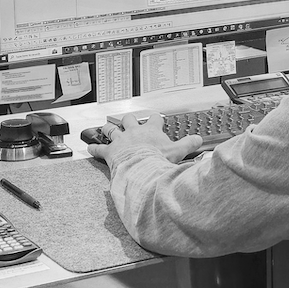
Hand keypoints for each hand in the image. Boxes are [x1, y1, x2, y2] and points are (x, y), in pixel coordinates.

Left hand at [86, 112, 202, 164]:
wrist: (142, 168)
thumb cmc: (158, 159)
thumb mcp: (178, 151)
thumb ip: (189, 144)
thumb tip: (199, 139)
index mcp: (150, 130)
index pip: (153, 119)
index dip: (154, 119)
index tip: (155, 119)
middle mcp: (134, 132)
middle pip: (128, 119)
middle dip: (128, 120)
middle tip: (128, 122)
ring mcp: (121, 140)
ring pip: (111, 129)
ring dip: (109, 129)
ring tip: (106, 128)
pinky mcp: (110, 151)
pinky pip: (99, 148)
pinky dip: (94, 147)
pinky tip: (89, 147)